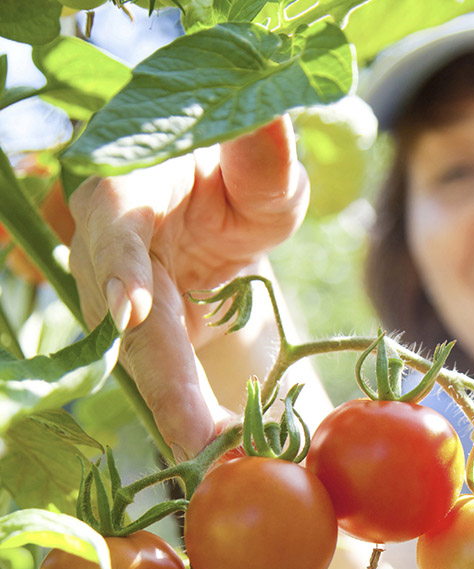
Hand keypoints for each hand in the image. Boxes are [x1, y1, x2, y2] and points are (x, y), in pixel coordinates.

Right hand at [68, 117, 308, 460]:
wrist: (219, 211)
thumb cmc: (238, 176)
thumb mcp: (262, 166)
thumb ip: (261, 155)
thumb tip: (267, 113)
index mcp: (127, 189)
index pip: (113, 226)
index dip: (118, 268)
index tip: (130, 313)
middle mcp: (110, 249)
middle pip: (122, 316)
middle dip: (159, 379)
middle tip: (199, 439)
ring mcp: (121, 296)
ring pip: (138, 357)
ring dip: (173, 409)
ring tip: (213, 455)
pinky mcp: (141, 333)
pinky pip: (157, 374)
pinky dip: (182, 412)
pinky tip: (212, 447)